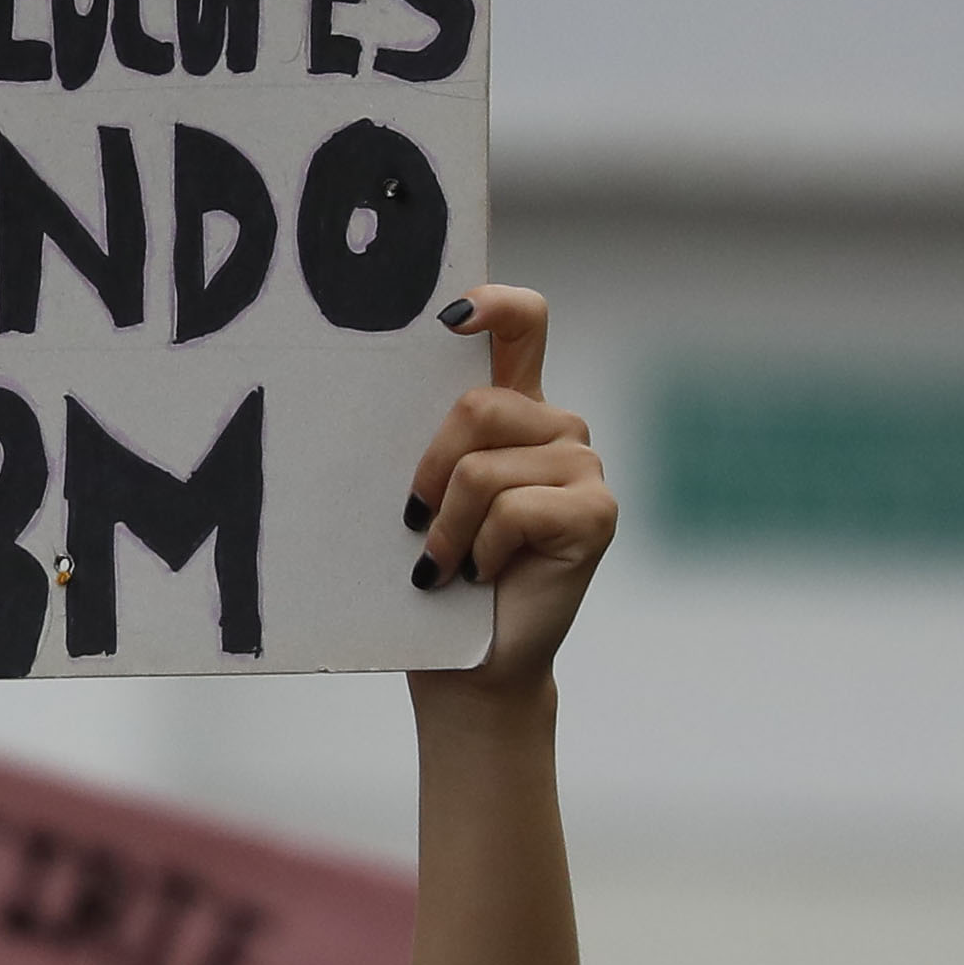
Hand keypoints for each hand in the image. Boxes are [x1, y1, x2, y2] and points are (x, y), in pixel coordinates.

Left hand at [404, 284, 612, 691]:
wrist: (467, 661)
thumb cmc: (434, 575)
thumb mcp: (422, 494)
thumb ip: (425, 436)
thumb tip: (367, 386)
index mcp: (514, 408)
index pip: (522, 323)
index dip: (495, 303)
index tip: (449, 315)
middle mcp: (556, 427)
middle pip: (477, 405)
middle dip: (430, 471)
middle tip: (417, 524)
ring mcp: (584, 467)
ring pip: (484, 468)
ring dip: (448, 526)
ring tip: (447, 562)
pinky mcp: (597, 513)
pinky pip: (513, 509)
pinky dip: (482, 550)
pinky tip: (485, 574)